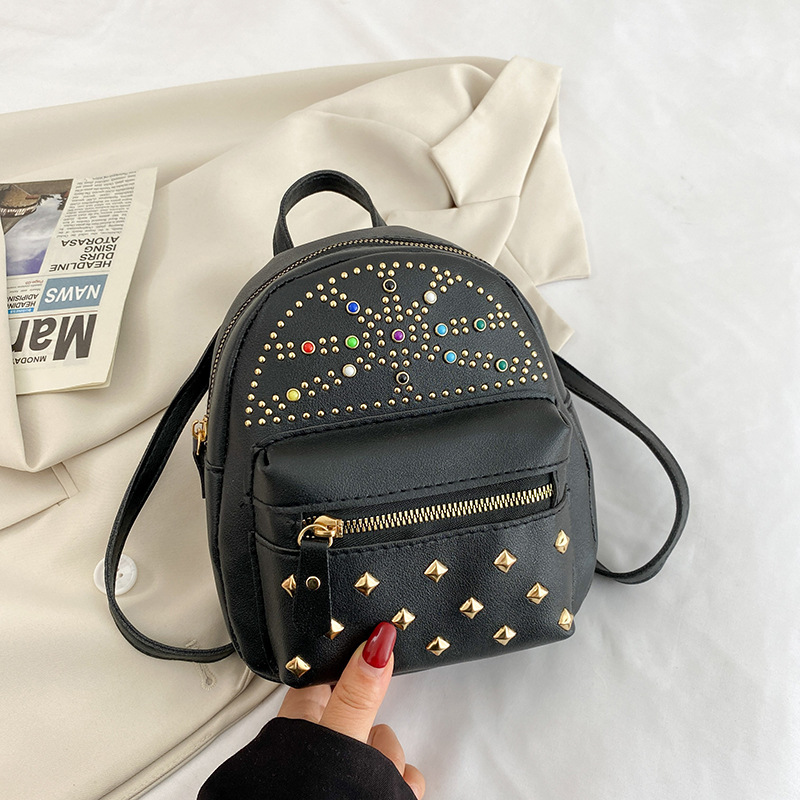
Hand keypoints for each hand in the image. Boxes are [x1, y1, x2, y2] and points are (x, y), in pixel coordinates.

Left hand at [277, 621, 424, 798]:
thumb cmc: (302, 796)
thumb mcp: (335, 738)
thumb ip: (357, 692)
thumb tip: (378, 641)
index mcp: (303, 715)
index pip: (333, 673)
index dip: (356, 665)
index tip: (379, 655)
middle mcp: (321, 740)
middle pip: (369, 712)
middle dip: (378, 730)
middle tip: (367, 749)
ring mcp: (343, 769)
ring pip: (385, 746)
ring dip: (388, 763)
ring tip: (373, 783)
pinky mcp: (365, 790)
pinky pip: (398, 775)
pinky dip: (401, 783)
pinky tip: (393, 792)